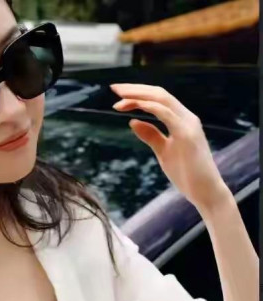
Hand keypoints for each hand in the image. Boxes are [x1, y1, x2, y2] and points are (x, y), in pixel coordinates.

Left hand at [110, 83, 230, 210]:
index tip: (118, 95)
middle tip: (114, 88)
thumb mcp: (163, 151)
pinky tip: (133, 106)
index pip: (159, 98)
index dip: (139, 93)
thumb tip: (133, 121)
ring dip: (138, 96)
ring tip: (118, 99)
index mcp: (182, 120)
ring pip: (162, 99)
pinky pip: (165, 114)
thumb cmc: (186, 173)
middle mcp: (187, 117)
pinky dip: (148, 107)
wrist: (205, 191)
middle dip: (135, 89)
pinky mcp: (187, 134)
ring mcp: (188, 124)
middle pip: (159, 94)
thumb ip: (151, 135)